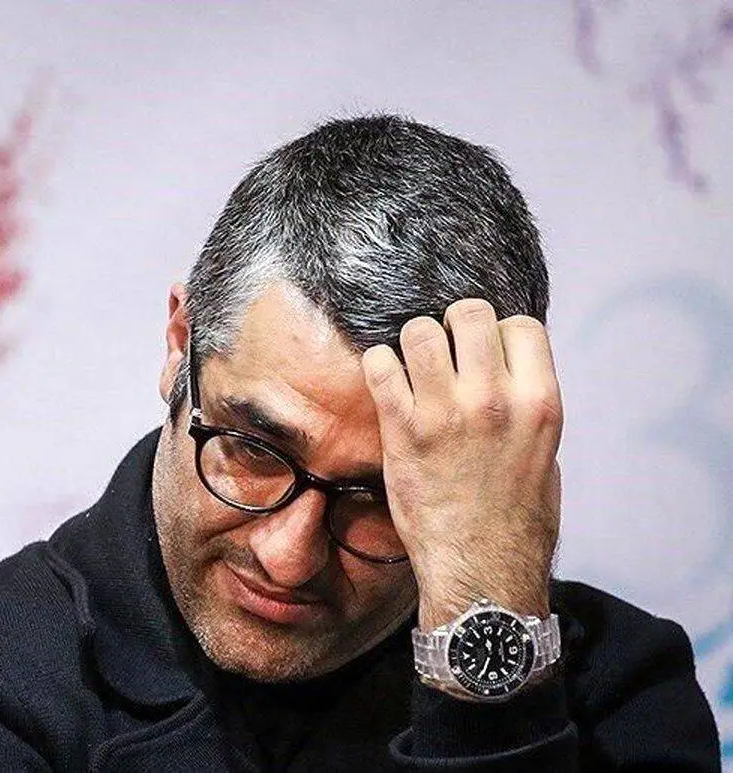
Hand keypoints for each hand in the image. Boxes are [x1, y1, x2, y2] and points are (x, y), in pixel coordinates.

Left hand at [361, 299, 562, 631]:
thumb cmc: (516, 519)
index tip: (486, 354)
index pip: (520, 325)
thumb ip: (526, 404)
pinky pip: (379, 366)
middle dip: (453, 326)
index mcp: (540, 403)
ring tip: (413, 368)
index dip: (499, 334)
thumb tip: (507, 370)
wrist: (483, 570)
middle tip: (444, 352)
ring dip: (413, 343)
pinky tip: (386, 384)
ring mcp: (447, 412)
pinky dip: (378, 367)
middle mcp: (496, 399)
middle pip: (470, 313)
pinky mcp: (404, 430)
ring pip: (419, 330)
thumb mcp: (544, 453)